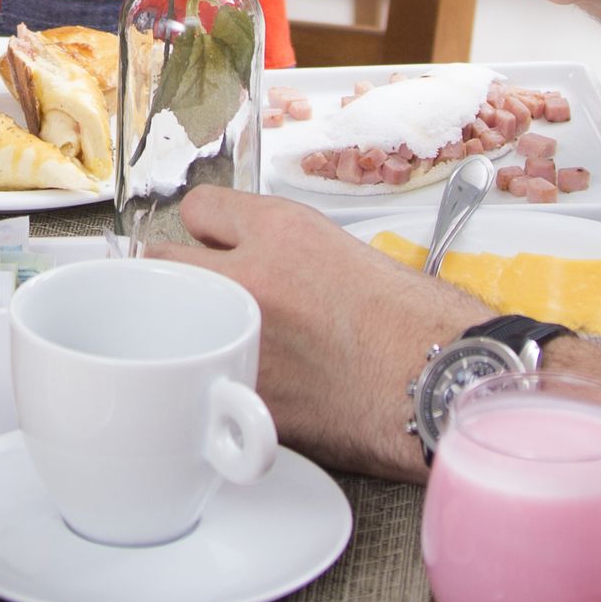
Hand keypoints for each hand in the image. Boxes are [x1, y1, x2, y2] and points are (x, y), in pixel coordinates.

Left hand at [175, 186, 472, 481]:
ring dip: (184, 323)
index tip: (211, 244)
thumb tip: (236, 252)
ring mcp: (238, 339)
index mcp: (281, 233)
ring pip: (168, 319)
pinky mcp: (239, 395)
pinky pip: (196, 374)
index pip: (199, 207)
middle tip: (204, 292)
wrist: (440, 381)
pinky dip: (211, 378)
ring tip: (212, 335)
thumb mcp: (345, 250)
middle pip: (160, 259)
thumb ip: (279, 247)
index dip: (208, 231)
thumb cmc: (415, 323)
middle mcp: (251, 279)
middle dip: (179, 275)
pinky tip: (238, 380)